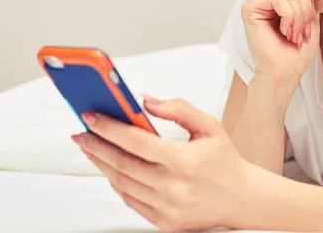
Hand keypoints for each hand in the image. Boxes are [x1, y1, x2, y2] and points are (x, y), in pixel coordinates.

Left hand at [71, 96, 249, 231]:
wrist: (241, 199)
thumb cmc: (225, 161)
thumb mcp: (209, 126)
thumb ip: (178, 108)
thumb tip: (145, 102)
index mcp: (184, 161)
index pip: (136, 141)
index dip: (109, 127)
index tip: (91, 116)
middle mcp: (173, 187)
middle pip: (122, 163)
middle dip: (96, 145)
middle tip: (81, 132)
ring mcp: (166, 208)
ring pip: (121, 183)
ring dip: (101, 163)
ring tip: (91, 147)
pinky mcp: (162, 222)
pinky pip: (129, 200)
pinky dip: (116, 182)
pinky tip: (111, 167)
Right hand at [242, 0, 321, 85]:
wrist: (284, 73)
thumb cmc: (297, 52)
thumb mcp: (311, 18)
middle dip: (307, 7)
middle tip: (301, 30)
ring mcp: (257, 1)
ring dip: (299, 16)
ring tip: (293, 34)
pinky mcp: (250, 8)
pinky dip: (289, 17)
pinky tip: (284, 32)